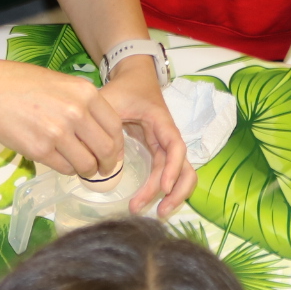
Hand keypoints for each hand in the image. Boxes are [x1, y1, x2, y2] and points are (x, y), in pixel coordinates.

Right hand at [0, 59, 127, 178]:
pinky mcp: (40, 151)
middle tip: (103, 169)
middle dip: (107, 164)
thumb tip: (98, 129)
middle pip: (106, 149)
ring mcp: (58, 133)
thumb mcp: (60, 82)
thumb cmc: (19, 83)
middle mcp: (76, 113)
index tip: (114, 152)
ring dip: (86, 170)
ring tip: (80, 167)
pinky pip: (65, 169)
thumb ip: (81, 103)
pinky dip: (66, 169)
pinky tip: (58, 160)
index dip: (117, 144)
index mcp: (85, 93)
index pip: (114, 126)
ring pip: (86, 164)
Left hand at [99, 58, 195, 215]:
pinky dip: (162, 189)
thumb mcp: (110, 100)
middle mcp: (168, 137)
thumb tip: (111, 159)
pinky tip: (149, 202)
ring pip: (179, 174)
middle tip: (158, 212)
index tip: (163, 186)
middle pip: (184, 167)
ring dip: (173, 194)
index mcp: (162, 122)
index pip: (175, 147)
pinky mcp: (157, 152)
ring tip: (157, 213)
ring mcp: (164, 146)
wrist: (133, 76)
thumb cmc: (123, 88)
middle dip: (176, 191)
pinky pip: (165, 173)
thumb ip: (106, 125)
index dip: (172, 168)